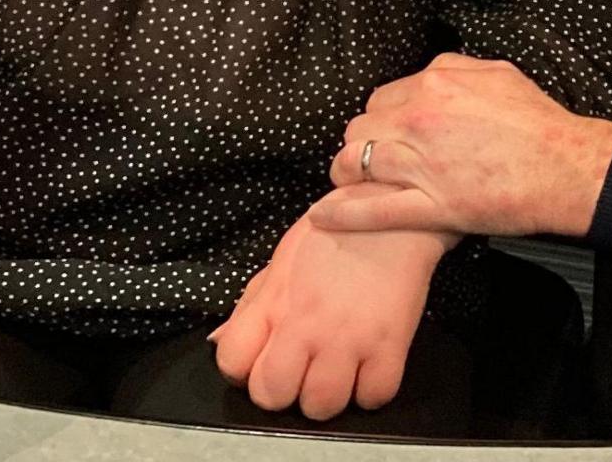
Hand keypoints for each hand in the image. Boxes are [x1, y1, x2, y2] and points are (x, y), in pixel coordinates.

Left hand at [209, 209, 452, 420]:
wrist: (390, 204)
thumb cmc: (334, 231)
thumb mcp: (280, 261)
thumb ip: (250, 307)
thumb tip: (219, 342)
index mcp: (275, 302)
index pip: (233, 364)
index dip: (244, 370)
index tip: (262, 361)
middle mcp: (307, 325)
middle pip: (272, 395)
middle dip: (282, 391)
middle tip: (300, 371)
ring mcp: (349, 338)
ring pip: (321, 407)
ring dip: (326, 397)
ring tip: (336, 372)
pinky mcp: (391, 345)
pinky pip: (374, 398)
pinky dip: (370, 391)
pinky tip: (367, 368)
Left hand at [313, 54, 611, 238]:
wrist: (568, 167)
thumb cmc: (541, 125)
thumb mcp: (498, 74)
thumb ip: (458, 68)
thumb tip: (436, 72)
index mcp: (436, 84)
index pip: (381, 99)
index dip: (380, 119)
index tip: (385, 132)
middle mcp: (420, 119)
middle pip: (360, 129)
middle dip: (361, 143)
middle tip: (368, 158)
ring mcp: (422, 164)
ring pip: (357, 164)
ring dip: (346, 173)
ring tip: (347, 182)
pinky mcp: (431, 206)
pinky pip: (372, 209)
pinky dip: (342, 212)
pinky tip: (323, 215)